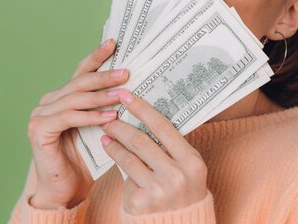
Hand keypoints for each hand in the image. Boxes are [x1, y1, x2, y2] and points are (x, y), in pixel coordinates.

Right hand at [27, 39, 128, 208]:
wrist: (65, 190)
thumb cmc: (85, 160)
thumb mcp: (99, 127)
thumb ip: (106, 108)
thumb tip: (132, 88)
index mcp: (63, 97)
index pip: (82, 72)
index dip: (97, 57)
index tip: (114, 43)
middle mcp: (49, 101)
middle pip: (79, 82)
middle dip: (104, 75)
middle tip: (126, 73)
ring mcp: (40, 114)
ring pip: (75, 98)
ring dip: (100, 96)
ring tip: (121, 95)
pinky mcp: (39, 130)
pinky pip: (68, 118)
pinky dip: (90, 117)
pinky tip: (108, 118)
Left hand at [100, 89, 208, 214]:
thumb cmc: (182, 191)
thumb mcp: (186, 168)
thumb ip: (172, 147)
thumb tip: (146, 115)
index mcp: (191, 161)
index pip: (163, 127)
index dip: (142, 108)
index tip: (126, 95)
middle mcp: (177, 175)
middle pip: (141, 140)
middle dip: (121, 125)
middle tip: (109, 116)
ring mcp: (158, 190)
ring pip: (128, 156)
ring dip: (113, 142)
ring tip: (105, 133)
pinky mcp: (141, 202)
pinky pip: (125, 175)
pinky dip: (116, 160)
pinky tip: (110, 151)